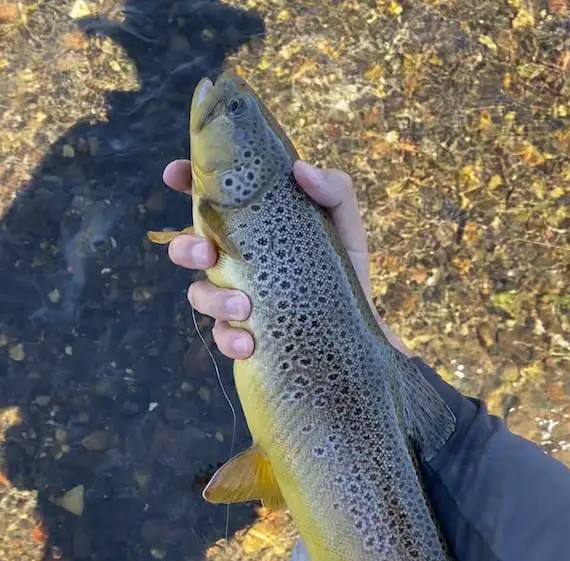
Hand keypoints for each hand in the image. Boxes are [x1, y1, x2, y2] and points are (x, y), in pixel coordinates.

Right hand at [162, 159, 406, 356]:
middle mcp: (236, 259)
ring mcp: (234, 298)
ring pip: (200, 295)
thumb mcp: (345, 227)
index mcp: (252, 225)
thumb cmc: (344, 272)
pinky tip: (249, 343)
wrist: (355, 331)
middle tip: (207, 254)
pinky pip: (222, 337)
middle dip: (186, 248)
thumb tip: (300, 169)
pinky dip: (230, 340)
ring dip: (213, 300)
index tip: (174, 175)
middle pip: (189, 247)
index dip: (185, 180)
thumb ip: (335, 190)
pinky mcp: (242, 334)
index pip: (209, 197)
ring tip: (244, 308)